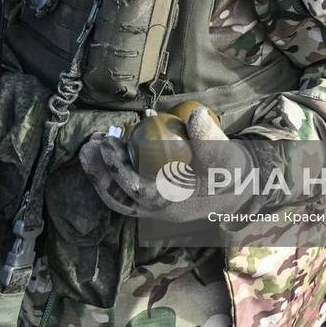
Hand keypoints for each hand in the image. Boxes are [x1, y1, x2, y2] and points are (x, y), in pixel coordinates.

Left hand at [79, 108, 253, 223]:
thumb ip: (209, 138)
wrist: (238, 185)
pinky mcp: (152, 197)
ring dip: (101, 174)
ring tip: (90, 148)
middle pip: (118, 198)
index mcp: (171, 204)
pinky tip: (110, 150)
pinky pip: (126, 189)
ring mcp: (153, 207)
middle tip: (87, 146)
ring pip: (119, 196)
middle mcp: (157, 211)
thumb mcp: (223, 154)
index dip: (116, 168)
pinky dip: (115, 172)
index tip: (105, 144)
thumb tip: (195, 115)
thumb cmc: (228, 170)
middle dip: (98, 174)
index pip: (136, 190)